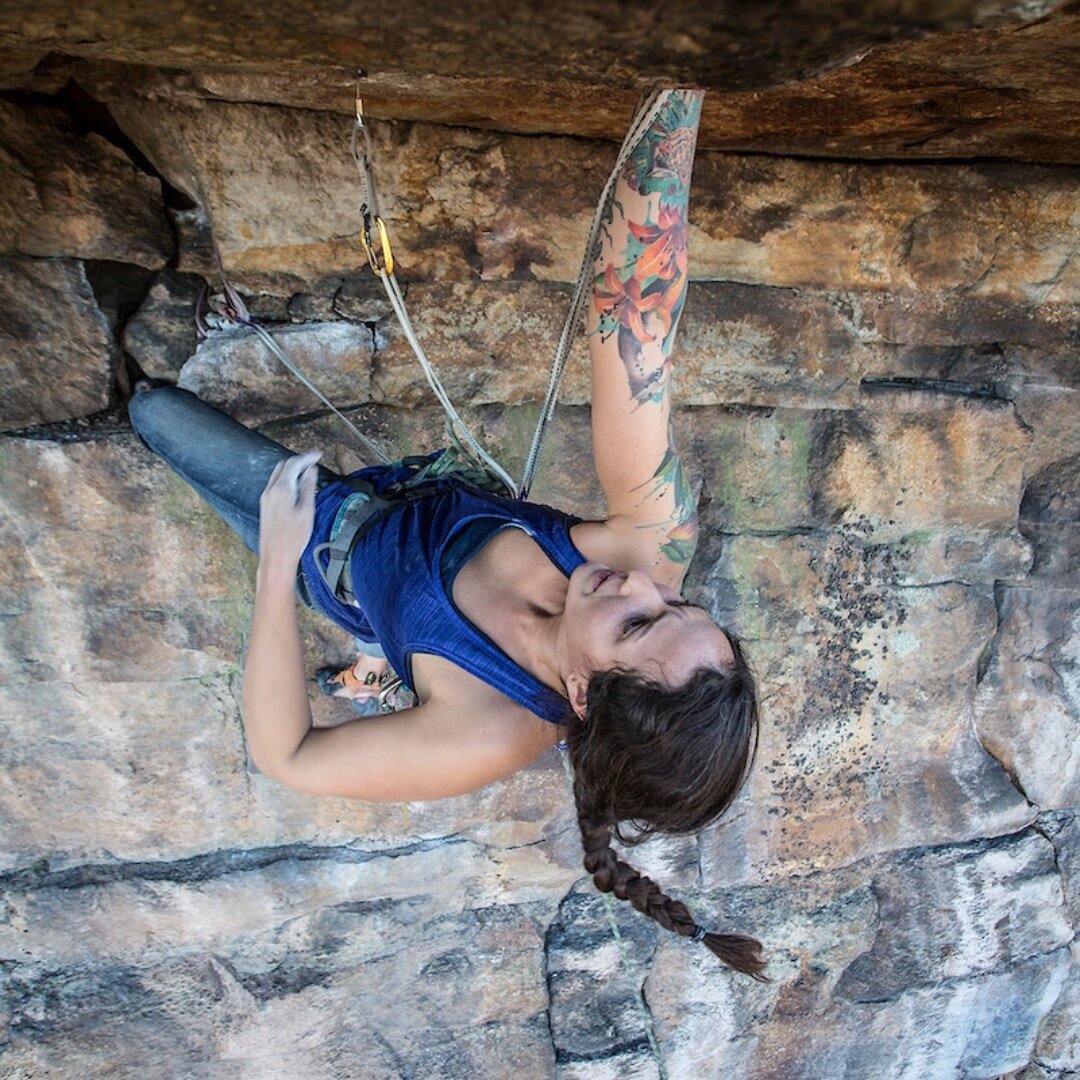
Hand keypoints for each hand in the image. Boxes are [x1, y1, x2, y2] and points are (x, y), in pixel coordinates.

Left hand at [257, 451, 320, 572]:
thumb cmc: (293, 537)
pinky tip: (296, 486)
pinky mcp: (265, 505)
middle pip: (284, 466)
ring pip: (278, 474)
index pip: (294, 464)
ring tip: (307, 472)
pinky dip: (286, 479)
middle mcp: (270, 490)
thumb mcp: (307, 510)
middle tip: (314, 462)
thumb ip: (308, 487)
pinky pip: (275, 484)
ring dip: (291, 469)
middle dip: (299, 461)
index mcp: (281, 489)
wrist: (276, 555)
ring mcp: (266, 498)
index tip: (318, 454)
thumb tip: (311, 471)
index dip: (307, 457)